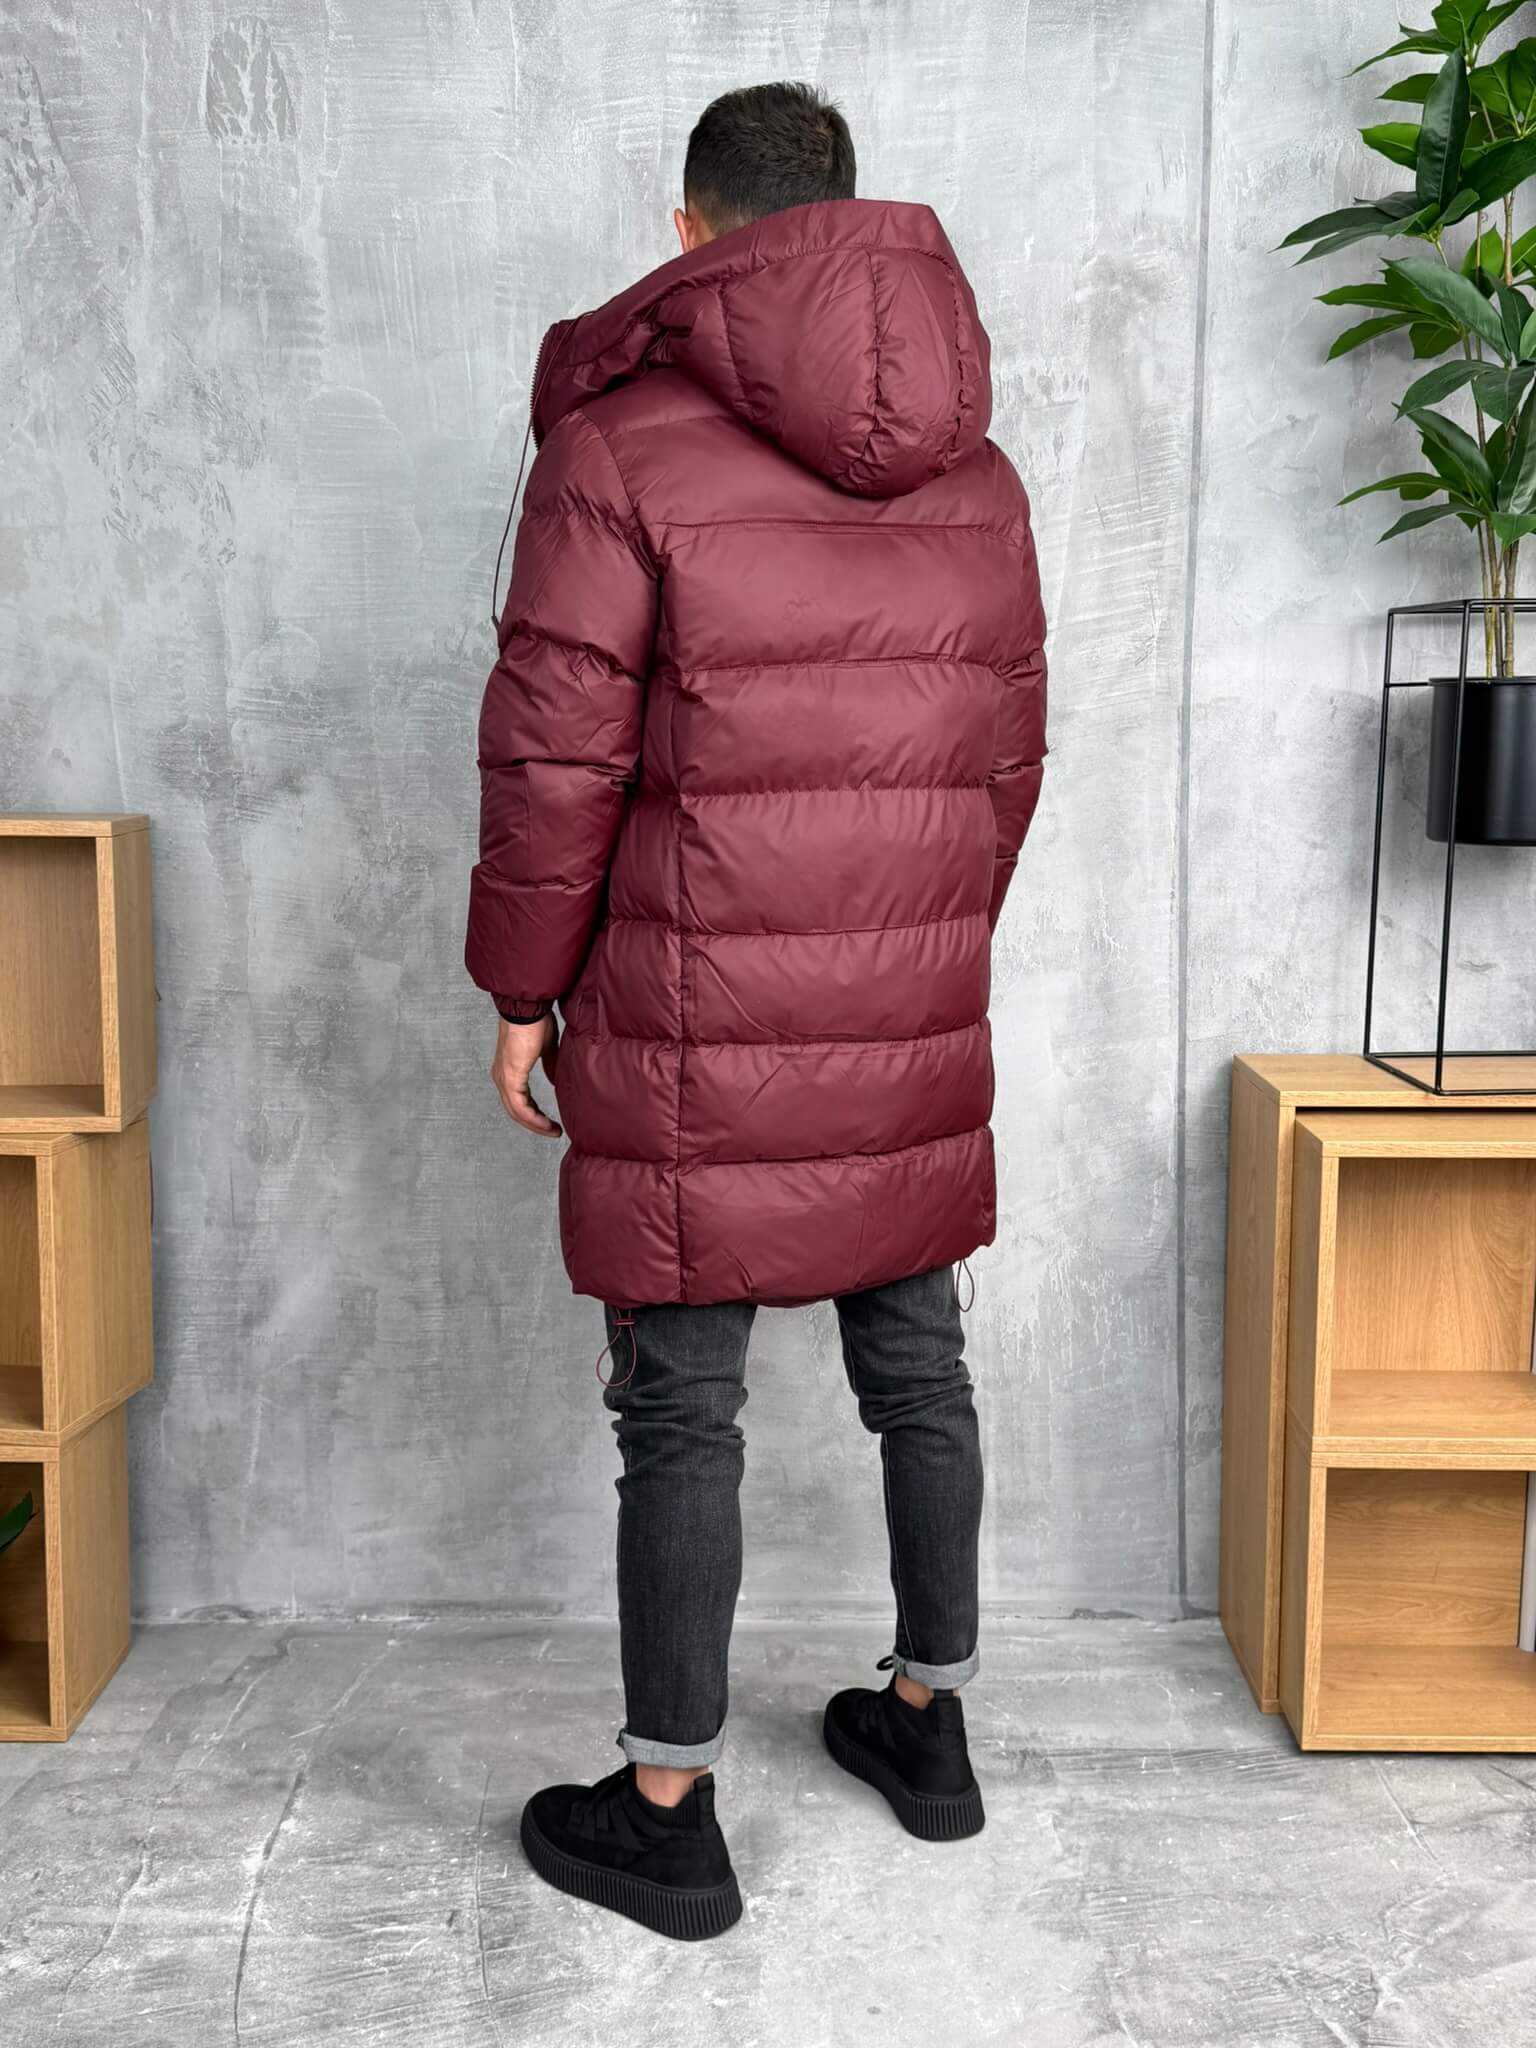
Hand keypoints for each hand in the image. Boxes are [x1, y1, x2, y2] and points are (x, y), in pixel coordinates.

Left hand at [490, 1012, 561, 1136]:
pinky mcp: (510, 1078)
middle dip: (535, 1124)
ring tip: (552, 1131)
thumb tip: (555, 1080)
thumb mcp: (546, 1048)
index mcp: (508, 1069)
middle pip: (515, 1111)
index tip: (549, 1122)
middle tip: (552, 1131)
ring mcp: (503, 1078)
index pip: (518, 1100)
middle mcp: (501, 1076)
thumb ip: (549, 1066)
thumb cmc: (535, 1021)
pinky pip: (520, 1107)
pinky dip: (533, 1118)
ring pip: (516, 1112)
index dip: (534, 1113)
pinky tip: (546, 1123)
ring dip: (535, 1125)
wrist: (528, 1009)